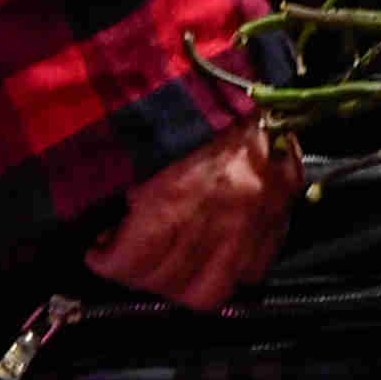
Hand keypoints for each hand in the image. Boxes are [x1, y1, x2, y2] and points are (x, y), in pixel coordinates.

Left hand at [83, 122, 299, 310]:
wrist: (256, 85)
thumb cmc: (194, 109)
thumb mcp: (148, 147)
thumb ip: (130, 193)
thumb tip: (111, 230)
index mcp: (176, 199)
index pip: (129, 263)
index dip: (105, 262)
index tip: (99, 252)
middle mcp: (217, 222)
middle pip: (165, 284)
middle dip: (139, 275)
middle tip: (130, 256)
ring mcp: (255, 227)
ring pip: (208, 294)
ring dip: (181, 285)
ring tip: (169, 264)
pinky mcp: (281, 220)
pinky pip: (252, 274)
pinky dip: (228, 273)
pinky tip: (212, 256)